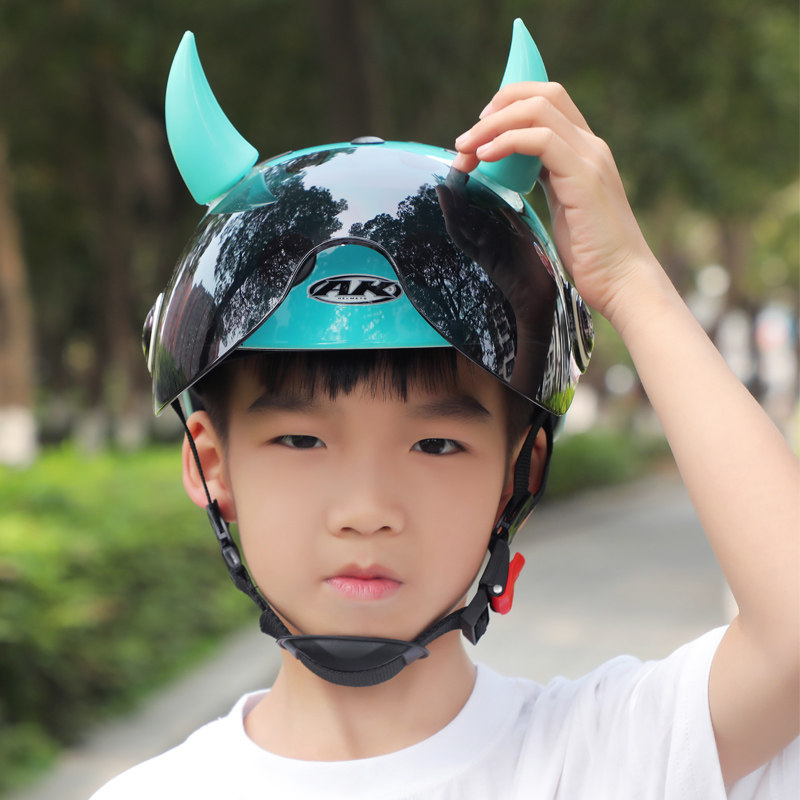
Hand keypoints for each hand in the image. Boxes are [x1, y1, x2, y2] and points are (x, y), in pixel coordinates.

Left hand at [453, 82, 662, 328]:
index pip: (550, 102)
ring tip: (465, 150)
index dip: (510, 104)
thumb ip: (546, 181)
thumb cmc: (591, 255)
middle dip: (497, 107)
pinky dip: (506, 141)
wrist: (623, 280)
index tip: (481, 130)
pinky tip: (485, 157)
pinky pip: (539, 139)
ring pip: (537, 110)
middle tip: (465, 139)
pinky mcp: (584, 176)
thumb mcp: (563, 208)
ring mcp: (590, 158)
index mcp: (586, 151)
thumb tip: (513, 173)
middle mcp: (591, 146)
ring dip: (492, 125)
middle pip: (542, 95)